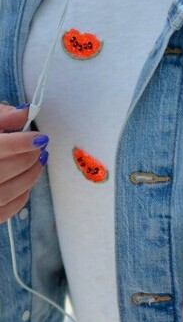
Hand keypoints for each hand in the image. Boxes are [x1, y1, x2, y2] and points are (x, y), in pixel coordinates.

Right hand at [0, 104, 47, 222]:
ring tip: (38, 161)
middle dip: (27, 159)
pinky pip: (6, 209)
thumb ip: (1, 116)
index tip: (39, 138)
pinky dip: (22, 194)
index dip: (19, 143)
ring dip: (29, 176)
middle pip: (1, 171)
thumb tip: (26, 112)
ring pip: (5, 193)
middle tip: (39, 149)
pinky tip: (25, 179)